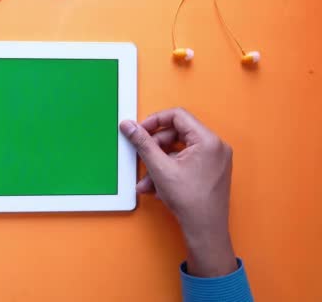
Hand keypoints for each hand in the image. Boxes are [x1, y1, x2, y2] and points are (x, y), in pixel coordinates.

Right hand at [120, 108, 236, 276]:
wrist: (205, 230)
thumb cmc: (191, 201)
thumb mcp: (159, 168)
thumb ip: (142, 143)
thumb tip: (129, 126)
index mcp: (207, 140)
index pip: (178, 116)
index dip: (155, 121)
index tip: (140, 131)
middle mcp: (215, 146)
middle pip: (177, 133)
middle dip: (155, 147)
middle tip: (141, 156)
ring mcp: (215, 159)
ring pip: (179, 151)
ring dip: (158, 163)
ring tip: (145, 181)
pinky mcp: (211, 171)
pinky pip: (186, 162)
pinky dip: (169, 171)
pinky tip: (156, 187)